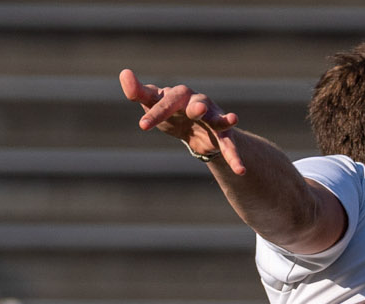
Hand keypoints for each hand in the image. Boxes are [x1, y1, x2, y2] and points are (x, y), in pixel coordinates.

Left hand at [119, 69, 246, 174]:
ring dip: (222, 120)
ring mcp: (212, 116)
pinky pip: (229, 145)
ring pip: (217, 119)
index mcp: (177, 95)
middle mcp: (197, 102)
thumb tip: (124, 73)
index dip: (155, 113)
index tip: (143, 126)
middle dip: (196, 107)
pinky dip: (235, 156)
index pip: (165, 101)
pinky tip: (240, 169)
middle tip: (196, 110)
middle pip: (194, 104)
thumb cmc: (169, 112)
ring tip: (232, 119)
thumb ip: (138, 92)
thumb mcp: (153, 102)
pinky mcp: (222, 134)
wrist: (193, 127)